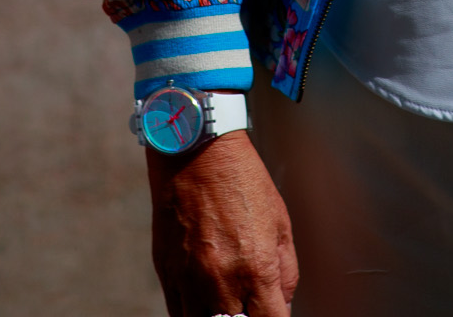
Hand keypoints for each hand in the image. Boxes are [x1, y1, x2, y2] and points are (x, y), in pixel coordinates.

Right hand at [147, 132, 297, 316]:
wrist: (196, 152)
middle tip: (251, 307)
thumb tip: (282, 305)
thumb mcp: (280, 224)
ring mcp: (189, 280)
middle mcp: (221, 282)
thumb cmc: (242, 181)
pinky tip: (207, 305)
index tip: (274, 314)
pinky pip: (178, 313)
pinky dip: (194, 314)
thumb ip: (285, 273)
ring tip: (229, 307)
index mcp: (256, 269)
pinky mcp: (166, 272)